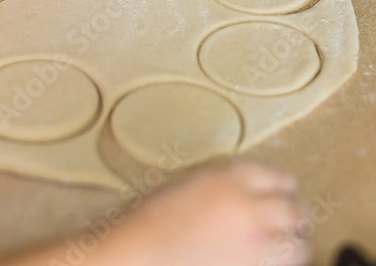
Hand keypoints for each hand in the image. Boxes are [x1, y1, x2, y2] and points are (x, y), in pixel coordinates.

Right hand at [102, 160, 310, 265]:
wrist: (137, 256)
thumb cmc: (151, 219)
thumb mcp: (191, 182)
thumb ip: (227, 184)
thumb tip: (252, 194)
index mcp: (231, 178)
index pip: (279, 176)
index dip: (284, 186)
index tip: (287, 192)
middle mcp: (249, 209)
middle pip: (295, 210)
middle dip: (294, 216)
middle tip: (292, 222)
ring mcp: (252, 246)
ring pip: (297, 247)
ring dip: (292, 246)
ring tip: (283, 247)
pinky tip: (264, 262)